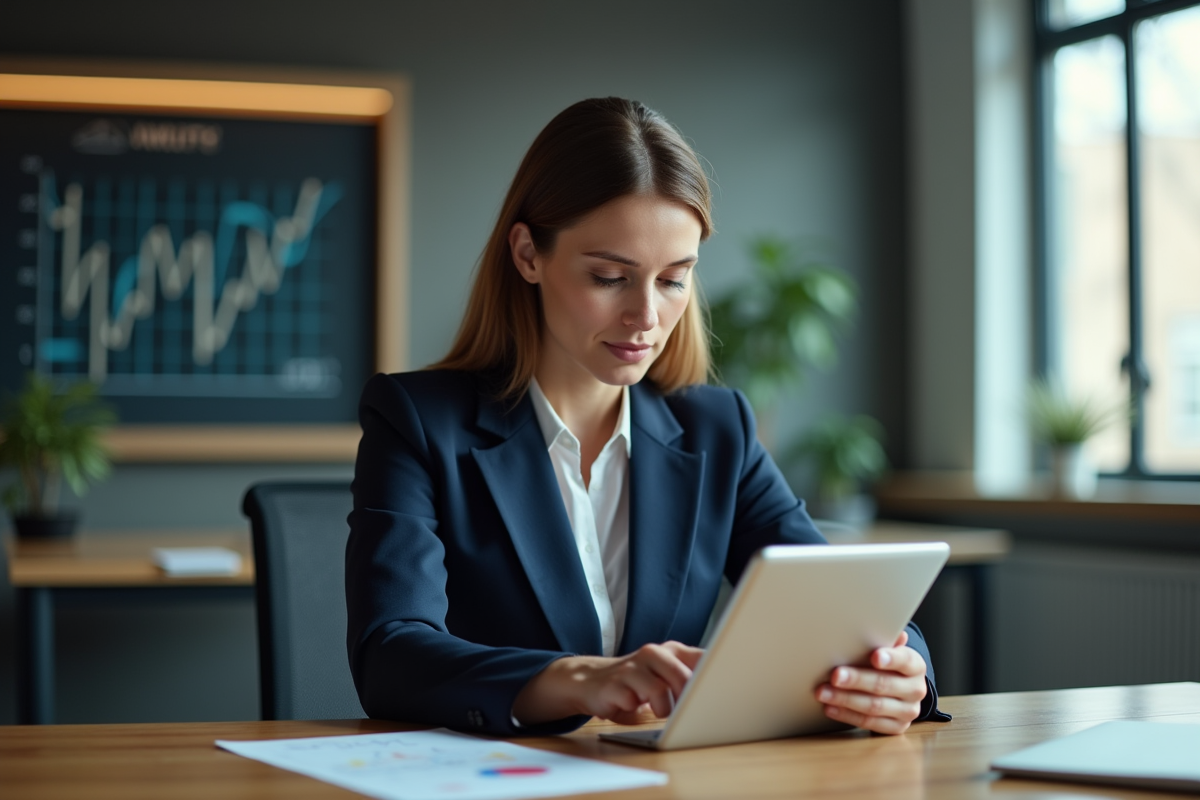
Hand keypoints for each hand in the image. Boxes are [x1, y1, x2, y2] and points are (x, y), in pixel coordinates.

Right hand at [513, 641, 703, 725]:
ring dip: (663, 708)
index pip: (703, 658)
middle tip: (686, 710)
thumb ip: (690, 679)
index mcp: (672, 651)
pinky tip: (631, 706)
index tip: (724, 692)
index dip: (716, 676)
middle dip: (688, 699)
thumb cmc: (637, 682)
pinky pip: (633, 701)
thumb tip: (721, 693)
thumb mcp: (666, 676)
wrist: (590, 681)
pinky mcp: (614, 684)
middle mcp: (653, 654)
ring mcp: (632, 667)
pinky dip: (636, 710)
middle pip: (684, 676)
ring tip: (657, 710)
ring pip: (660, 691)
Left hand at [814, 630, 926, 734]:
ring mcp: (908, 711)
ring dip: (845, 699)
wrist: (900, 692)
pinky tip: (830, 708)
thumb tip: (886, 629)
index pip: (905, 660)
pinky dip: (847, 715)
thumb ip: (884, 641)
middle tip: (835, 675)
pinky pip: (869, 723)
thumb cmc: (887, 664)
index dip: (890, 658)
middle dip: (856, 680)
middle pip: (883, 684)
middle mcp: (916, 690)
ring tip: (823, 692)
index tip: (874, 656)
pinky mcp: (896, 728)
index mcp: (915, 666)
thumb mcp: (887, 650)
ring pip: (874, 706)